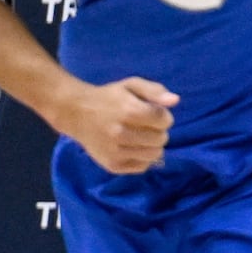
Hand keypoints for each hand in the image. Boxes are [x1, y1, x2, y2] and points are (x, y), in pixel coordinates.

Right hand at [62, 77, 178, 174]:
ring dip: (153, 146)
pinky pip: (142, 167)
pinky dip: (142, 158)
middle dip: (159, 131)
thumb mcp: (131, 85)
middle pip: (161, 139)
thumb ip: (154, 90)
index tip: (155, 114)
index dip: (164, 117)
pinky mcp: (112, 165)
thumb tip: (175, 101)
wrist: (76, 113)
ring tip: (141, 137)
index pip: (163, 120)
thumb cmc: (109, 98)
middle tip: (146, 126)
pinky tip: (133, 148)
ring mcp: (115, 151)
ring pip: (154, 155)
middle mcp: (121, 133)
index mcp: (128, 110)